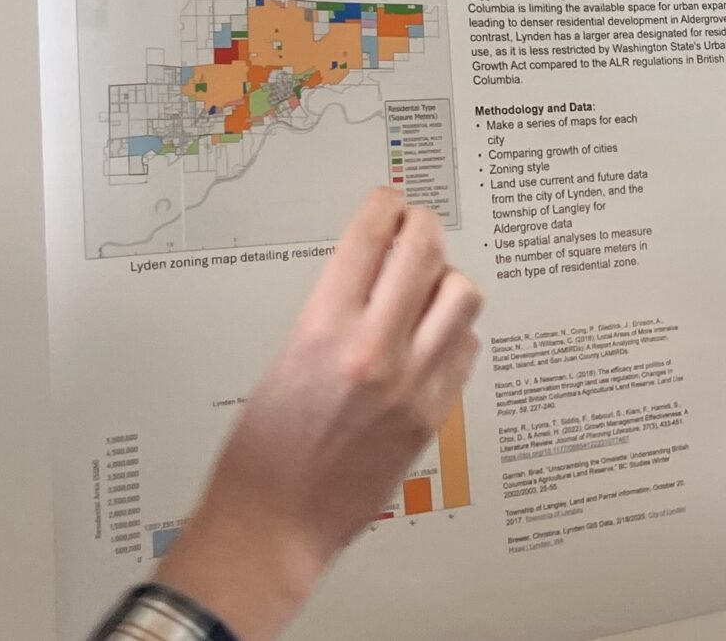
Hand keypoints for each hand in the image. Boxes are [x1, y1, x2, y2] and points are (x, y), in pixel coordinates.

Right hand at [155, 190, 482, 640]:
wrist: (273, 526)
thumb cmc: (260, 453)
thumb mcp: (280, 361)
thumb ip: (330, 314)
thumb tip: (368, 273)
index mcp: (322, 331)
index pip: (368, 239)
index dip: (383, 206)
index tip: (387, 199)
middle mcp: (374, 352)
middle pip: (425, 253)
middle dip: (422, 226)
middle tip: (415, 225)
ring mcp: (412, 385)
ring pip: (462, 295)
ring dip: (446, 278)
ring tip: (427, 285)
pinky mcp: (433, 416)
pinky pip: (465, 348)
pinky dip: (454, 330)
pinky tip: (433, 336)